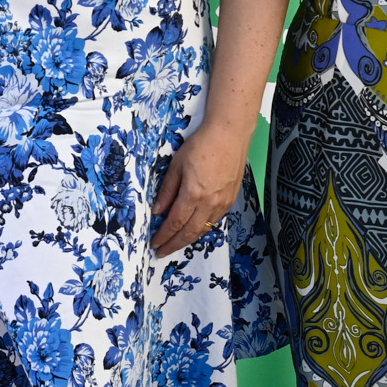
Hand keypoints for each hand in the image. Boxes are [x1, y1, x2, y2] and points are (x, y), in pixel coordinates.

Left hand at [152, 117, 252, 257]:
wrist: (230, 134)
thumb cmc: (201, 145)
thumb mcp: (176, 165)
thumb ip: (167, 190)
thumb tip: (157, 211)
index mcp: (193, 194)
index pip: (175, 223)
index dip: (164, 236)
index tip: (155, 244)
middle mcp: (210, 203)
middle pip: (190, 232)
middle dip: (174, 244)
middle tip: (162, 252)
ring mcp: (223, 203)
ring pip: (204, 229)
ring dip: (189, 239)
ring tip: (176, 244)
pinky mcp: (231, 200)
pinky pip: (215, 220)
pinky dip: (202, 228)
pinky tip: (194, 230)